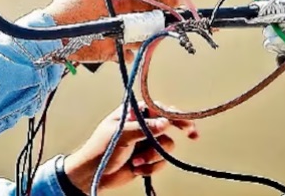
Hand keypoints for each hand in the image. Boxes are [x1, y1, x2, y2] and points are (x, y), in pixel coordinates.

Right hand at [43, 0, 184, 62]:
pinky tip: (128, 43)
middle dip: (162, 19)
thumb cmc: (67, 6)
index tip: (183, 1)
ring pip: (144, 38)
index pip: (154, 0)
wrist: (54, 34)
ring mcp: (120, 39)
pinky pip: (128, 52)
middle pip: (154, 21)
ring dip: (147, 34)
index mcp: (122, 0)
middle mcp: (125, 21)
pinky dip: (130, 48)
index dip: (171, 1)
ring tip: (146, 28)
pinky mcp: (111, 53)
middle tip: (169, 16)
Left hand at [63, 103, 198, 193]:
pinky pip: (161, 161)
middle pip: (168, 124)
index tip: (185, 123)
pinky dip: (150, 167)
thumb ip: (144, 128)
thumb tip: (165, 122)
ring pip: (166, 146)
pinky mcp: (147, 159)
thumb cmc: (100, 150)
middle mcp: (142, 126)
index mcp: (133, 113)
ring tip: (136, 162)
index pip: (158, 108)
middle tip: (192, 134)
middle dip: (179, 129)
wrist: (92, 176)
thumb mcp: (120, 135)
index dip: (174, 114)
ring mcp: (145, 143)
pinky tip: (136, 169)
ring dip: (152, 156)